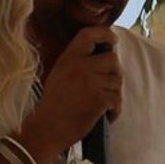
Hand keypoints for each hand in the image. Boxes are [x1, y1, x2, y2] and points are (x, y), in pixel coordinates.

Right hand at [28, 26, 123, 162]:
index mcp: (68, 58)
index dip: (105, 34)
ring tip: (103, 104)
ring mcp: (91, 83)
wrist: (47, 129)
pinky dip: (115, 110)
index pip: (89, 34)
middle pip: (112, 59)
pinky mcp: (99, 100)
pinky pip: (117, 100)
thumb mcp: (59, 74)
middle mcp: (80, 66)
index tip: (113, 40)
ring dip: (114, 93)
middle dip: (114, 72)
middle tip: (108, 85)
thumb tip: (101, 56)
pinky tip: (105, 116)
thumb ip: (76, 63)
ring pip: (117, 81)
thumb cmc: (53, 105)